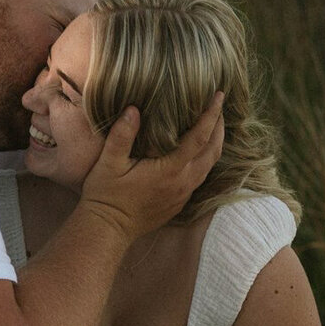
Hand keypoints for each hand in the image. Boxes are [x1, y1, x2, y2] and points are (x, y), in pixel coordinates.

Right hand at [78, 94, 224, 240]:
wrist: (107, 230)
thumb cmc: (105, 196)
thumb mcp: (109, 163)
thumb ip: (122, 135)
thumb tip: (133, 108)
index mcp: (169, 170)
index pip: (199, 138)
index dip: (211, 115)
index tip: (218, 96)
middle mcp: (182, 183)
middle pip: (212, 152)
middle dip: (219, 127)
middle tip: (219, 106)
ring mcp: (182, 195)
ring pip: (209, 166)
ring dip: (214, 144)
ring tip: (214, 126)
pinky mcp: (179, 203)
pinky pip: (200, 178)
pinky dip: (205, 160)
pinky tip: (198, 152)